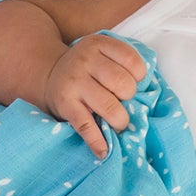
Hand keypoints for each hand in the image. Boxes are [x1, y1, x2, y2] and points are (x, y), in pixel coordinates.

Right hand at [40, 34, 147, 156]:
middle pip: (122, 83)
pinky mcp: (65, 104)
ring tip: (118, 122)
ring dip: (119, 120)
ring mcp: (74, 82)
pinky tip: (103, 151)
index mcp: (98, 45)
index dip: (139, 76)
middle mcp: (85, 60)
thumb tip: (145, 94)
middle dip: (129, 98)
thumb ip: (122, 65)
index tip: (133, 82)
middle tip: (123, 103)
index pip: (132, 60)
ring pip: (109, 106)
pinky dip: (97, 141)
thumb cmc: (87, 69)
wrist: (50, 75)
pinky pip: (86, 126)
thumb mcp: (101, 55)